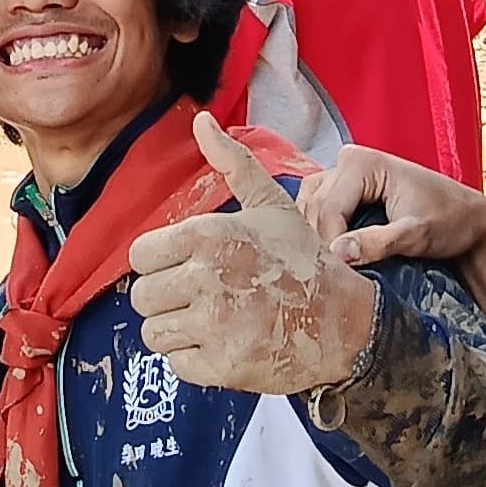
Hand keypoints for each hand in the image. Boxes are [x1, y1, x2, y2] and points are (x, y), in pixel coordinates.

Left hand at [127, 114, 377, 393]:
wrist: (345, 323)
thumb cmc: (304, 262)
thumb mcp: (272, 205)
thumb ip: (232, 163)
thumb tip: (201, 120)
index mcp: (209, 236)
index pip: (139, 257)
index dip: (159, 265)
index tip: (185, 269)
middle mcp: (206, 279)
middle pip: (142, 298)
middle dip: (167, 300)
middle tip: (202, 300)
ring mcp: (213, 325)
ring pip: (153, 333)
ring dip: (177, 331)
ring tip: (212, 323)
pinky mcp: (221, 366)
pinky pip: (176, 365)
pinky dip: (195, 360)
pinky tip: (224, 346)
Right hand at [294, 142, 485, 271]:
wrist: (467, 219)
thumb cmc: (449, 222)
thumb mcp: (416, 235)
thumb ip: (378, 242)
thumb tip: (337, 253)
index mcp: (361, 163)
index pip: (327, 210)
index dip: (329, 245)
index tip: (340, 276)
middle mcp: (347, 160)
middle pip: (313, 210)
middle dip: (322, 243)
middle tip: (336, 275)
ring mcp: (341, 172)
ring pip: (308, 210)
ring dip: (316, 238)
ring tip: (335, 265)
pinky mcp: (341, 188)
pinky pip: (314, 210)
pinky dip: (318, 231)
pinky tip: (333, 251)